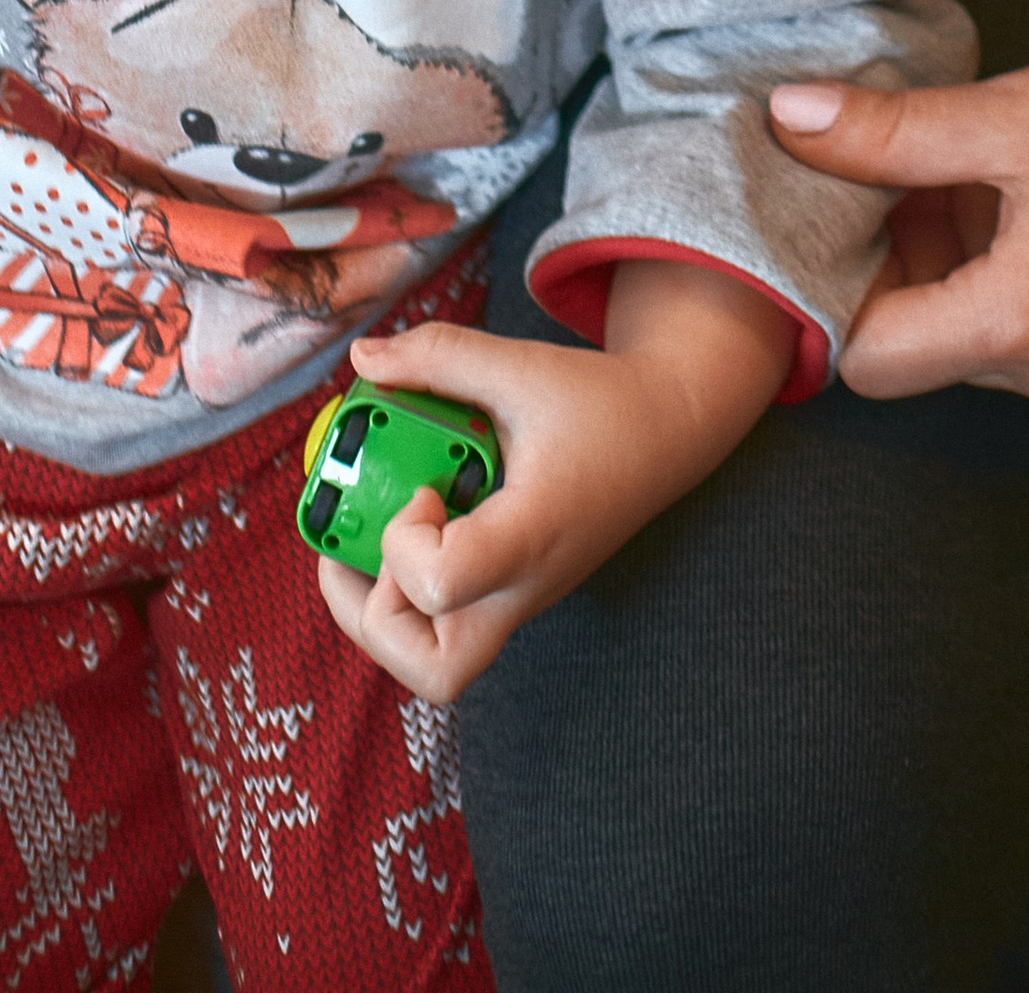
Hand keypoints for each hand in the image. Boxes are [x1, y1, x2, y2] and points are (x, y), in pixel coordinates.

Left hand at [315, 265, 793, 701]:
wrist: (666, 433)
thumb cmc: (600, 404)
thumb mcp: (522, 366)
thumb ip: (440, 356)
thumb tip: (362, 359)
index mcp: (530, 534)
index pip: (444, 584)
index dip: (406, 540)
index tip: (422, 485)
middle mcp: (522, 588)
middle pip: (434, 672)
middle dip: (371, 617)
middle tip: (363, 546)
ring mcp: (516, 602)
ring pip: (434, 666)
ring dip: (382, 611)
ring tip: (378, 537)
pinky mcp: (509, 597)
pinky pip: (443, 627)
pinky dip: (405, 590)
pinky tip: (412, 522)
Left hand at [769, 9, 1028, 415]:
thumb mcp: (1014, 113)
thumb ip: (890, 135)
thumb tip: (786, 124)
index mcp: (1023, 328)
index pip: (872, 360)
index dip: (844, 284)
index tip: (854, 211)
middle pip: (941, 348)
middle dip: (921, 262)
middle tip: (939, 166)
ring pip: (1008, 343)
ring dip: (987, 268)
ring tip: (1016, 170)